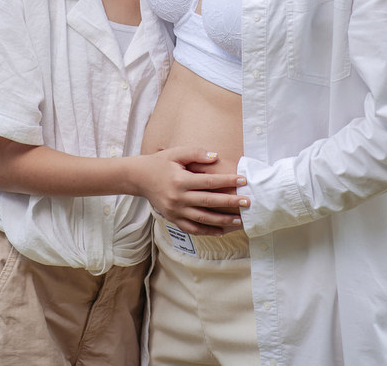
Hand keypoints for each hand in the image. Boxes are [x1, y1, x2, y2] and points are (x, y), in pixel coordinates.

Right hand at [132, 148, 248, 236]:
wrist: (139, 178)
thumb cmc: (160, 163)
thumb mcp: (176, 153)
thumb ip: (196, 153)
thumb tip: (215, 157)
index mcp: (181, 180)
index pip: (209, 182)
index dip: (227, 181)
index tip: (243, 181)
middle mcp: (178, 197)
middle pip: (209, 201)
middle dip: (230, 202)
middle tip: (247, 202)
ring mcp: (175, 211)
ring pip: (203, 219)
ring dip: (223, 220)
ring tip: (239, 220)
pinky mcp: (173, 219)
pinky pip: (192, 229)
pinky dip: (208, 231)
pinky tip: (221, 230)